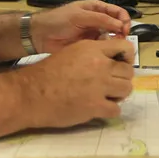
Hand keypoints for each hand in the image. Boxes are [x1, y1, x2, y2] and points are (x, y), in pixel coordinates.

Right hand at [18, 39, 135, 127]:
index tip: (121, 65)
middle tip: (111, 84)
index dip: (127, 57)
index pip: (126, 47)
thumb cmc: (46, 73)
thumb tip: (109, 57)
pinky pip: (116, 109)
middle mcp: (99, 65)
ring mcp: (99, 86)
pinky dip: (110, 110)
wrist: (30, 94)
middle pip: (128, 71)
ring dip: (119, 94)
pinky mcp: (95, 106)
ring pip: (126, 89)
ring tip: (106, 96)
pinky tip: (99, 108)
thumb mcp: (71, 52)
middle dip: (122, 78)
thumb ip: (92, 53)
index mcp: (92, 49)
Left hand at [31, 0, 130, 53]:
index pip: (117, 12)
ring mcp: (93, 34)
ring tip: (113, 47)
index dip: (124, 19)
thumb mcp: (80, 16)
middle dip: (121, 32)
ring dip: (115, 42)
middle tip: (121, 40)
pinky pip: (102, 48)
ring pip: (111, 38)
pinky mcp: (89, 46)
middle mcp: (97, 20)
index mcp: (96, 8)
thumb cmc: (58, 20)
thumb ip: (100, 19)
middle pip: (117, 25)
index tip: (125, 29)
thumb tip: (120, 25)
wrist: (40, 35)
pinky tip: (104, 52)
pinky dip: (106, 50)